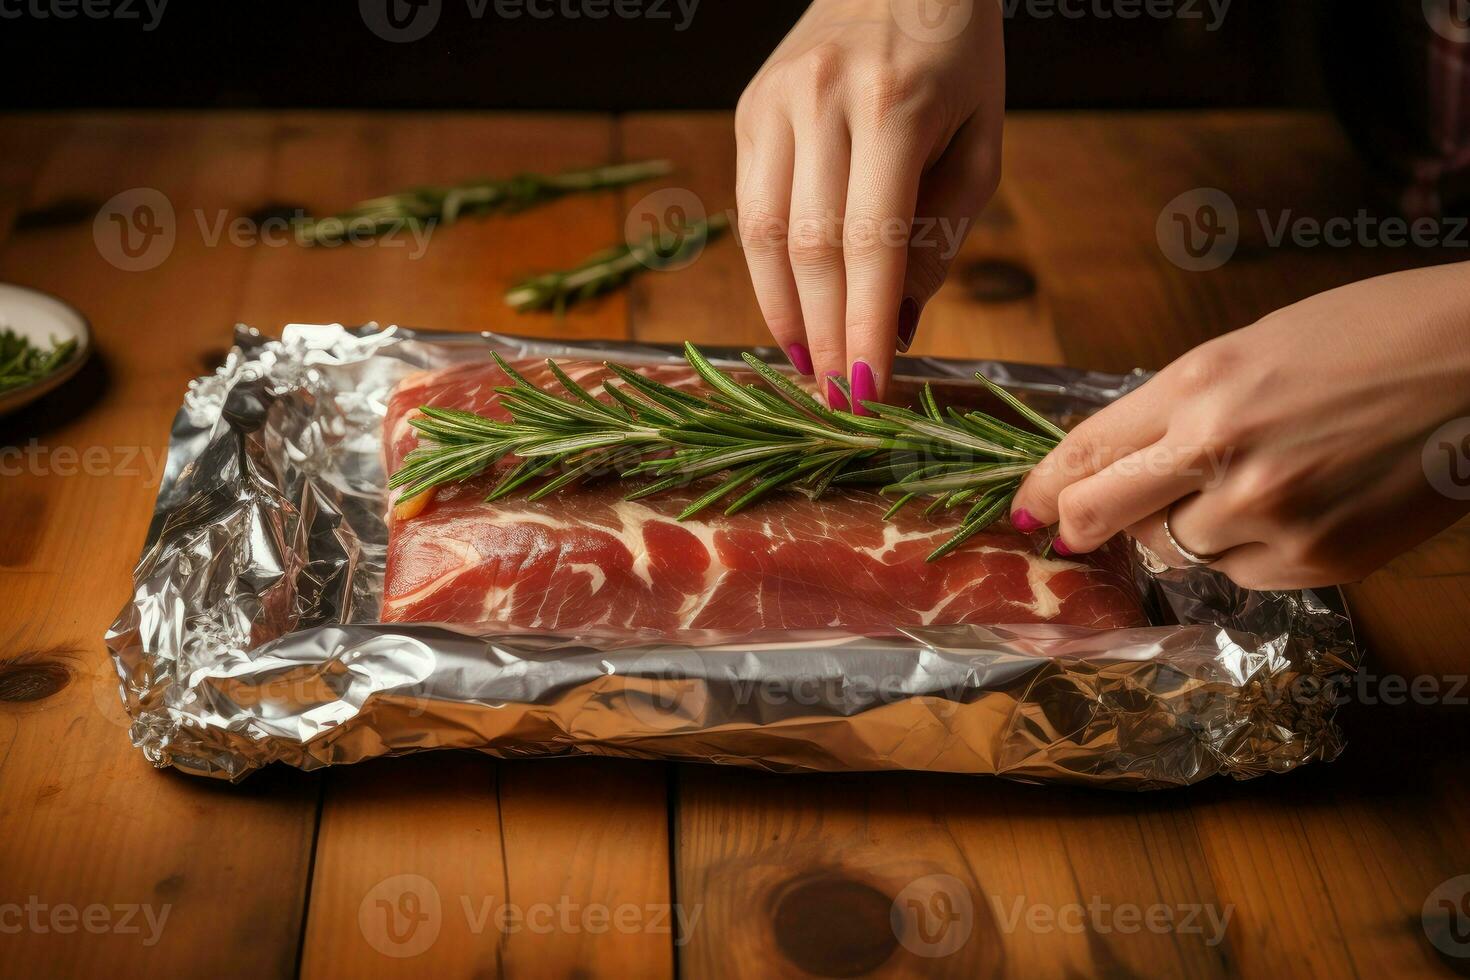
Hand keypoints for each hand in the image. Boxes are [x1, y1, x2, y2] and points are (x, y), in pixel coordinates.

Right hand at [735, 0, 1003, 410]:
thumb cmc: (957, 58)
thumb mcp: (981, 141)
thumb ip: (942, 232)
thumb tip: (898, 323)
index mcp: (894, 105)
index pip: (872, 242)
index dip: (865, 326)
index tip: (869, 391)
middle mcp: (822, 99)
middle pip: (808, 247)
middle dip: (824, 335)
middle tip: (838, 400)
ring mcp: (774, 101)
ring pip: (761, 233)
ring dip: (784, 313)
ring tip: (809, 367)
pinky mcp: (749, 109)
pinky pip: (748, 206)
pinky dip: (767, 270)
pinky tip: (791, 310)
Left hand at [1010, 263, 1469, 589]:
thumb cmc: (1370, 335)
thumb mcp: (1251, 350)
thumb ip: (1177, 410)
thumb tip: (1117, 469)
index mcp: (1198, 383)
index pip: (1084, 451)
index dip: (1044, 486)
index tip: (1027, 507)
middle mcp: (1220, 453)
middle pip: (1100, 518)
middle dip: (1082, 525)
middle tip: (1082, 526)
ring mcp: (1269, 515)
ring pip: (1176, 551)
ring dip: (1187, 528)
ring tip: (1252, 481)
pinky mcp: (1318, 564)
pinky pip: (1242, 576)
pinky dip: (1249, 552)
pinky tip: (1297, 507)